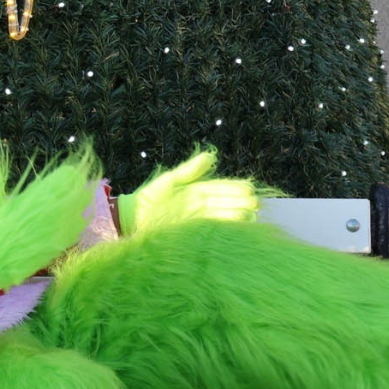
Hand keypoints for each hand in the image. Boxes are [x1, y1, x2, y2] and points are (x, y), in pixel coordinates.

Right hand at [0, 147, 97, 295]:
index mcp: (30, 203)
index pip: (59, 184)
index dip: (68, 175)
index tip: (70, 170)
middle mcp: (47, 219)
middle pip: (73, 198)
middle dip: (78, 187)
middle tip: (81, 179)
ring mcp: (53, 236)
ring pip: (77, 216)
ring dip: (81, 204)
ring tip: (84, 195)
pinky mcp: (53, 252)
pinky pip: (73, 235)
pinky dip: (78, 224)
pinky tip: (79, 219)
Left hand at [116, 151, 258, 233]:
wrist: (133, 219)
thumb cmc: (149, 198)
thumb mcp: (169, 181)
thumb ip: (189, 170)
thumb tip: (211, 156)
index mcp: (197, 191)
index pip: (221, 188)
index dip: (235, 188)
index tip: (249, 188)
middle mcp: (201, 205)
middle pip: (225, 202)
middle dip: (240, 203)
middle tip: (255, 203)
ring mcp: (198, 219)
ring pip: (222, 216)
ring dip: (236, 216)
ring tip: (249, 216)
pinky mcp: (193, 232)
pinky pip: (212, 229)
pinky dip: (224, 228)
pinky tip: (236, 227)